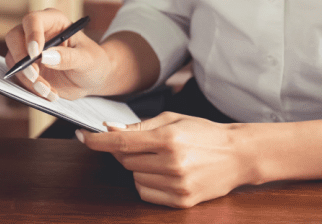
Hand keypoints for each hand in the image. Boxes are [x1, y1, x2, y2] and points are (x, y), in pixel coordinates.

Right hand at [3, 8, 112, 100]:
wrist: (90, 78)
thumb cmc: (93, 62)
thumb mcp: (87, 60)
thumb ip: (69, 57)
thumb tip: (45, 57)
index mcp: (54, 21)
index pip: (33, 20)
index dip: (31, 36)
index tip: (36, 54)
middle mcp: (36, 32)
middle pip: (14, 37)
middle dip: (22, 59)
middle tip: (35, 77)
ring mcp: (27, 50)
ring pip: (14, 60)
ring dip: (27, 78)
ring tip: (49, 91)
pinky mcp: (25, 67)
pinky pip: (18, 76)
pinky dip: (30, 88)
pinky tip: (49, 94)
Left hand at [77, 112, 255, 207]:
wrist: (239, 155)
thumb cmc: (205, 133)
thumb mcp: (173, 120)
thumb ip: (140, 126)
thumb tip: (110, 128)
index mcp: (169, 139)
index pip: (122, 142)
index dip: (98, 141)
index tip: (82, 137)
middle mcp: (172, 163)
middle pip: (125, 160)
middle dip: (126, 151)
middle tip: (142, 144)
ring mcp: (177, 185)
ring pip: (134, 178)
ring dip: (139, 168)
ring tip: (161, 160)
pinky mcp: (182, 201)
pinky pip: (146, 194)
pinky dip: (147, 183)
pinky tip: (164, 174)